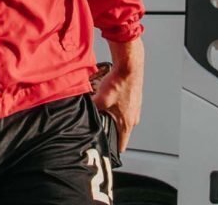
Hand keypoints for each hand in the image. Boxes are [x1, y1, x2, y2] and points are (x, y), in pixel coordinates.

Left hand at [92, 37, 143, 152]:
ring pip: (122, 120)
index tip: (104, 152)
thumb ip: (92, 110)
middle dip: (108, 132)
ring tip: (103, 113)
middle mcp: (133, 118)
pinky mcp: (134, 99)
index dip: (111, 150)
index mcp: (127, 123)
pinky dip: (117, 108)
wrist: (130, 66)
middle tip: (98, 130)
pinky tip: (109, 101)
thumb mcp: (100, 99)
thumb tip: (82, 114)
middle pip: (120, 133)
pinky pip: (124, 109)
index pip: (121, 145)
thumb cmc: (119, 83)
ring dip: (113, 119)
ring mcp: (135, 109)